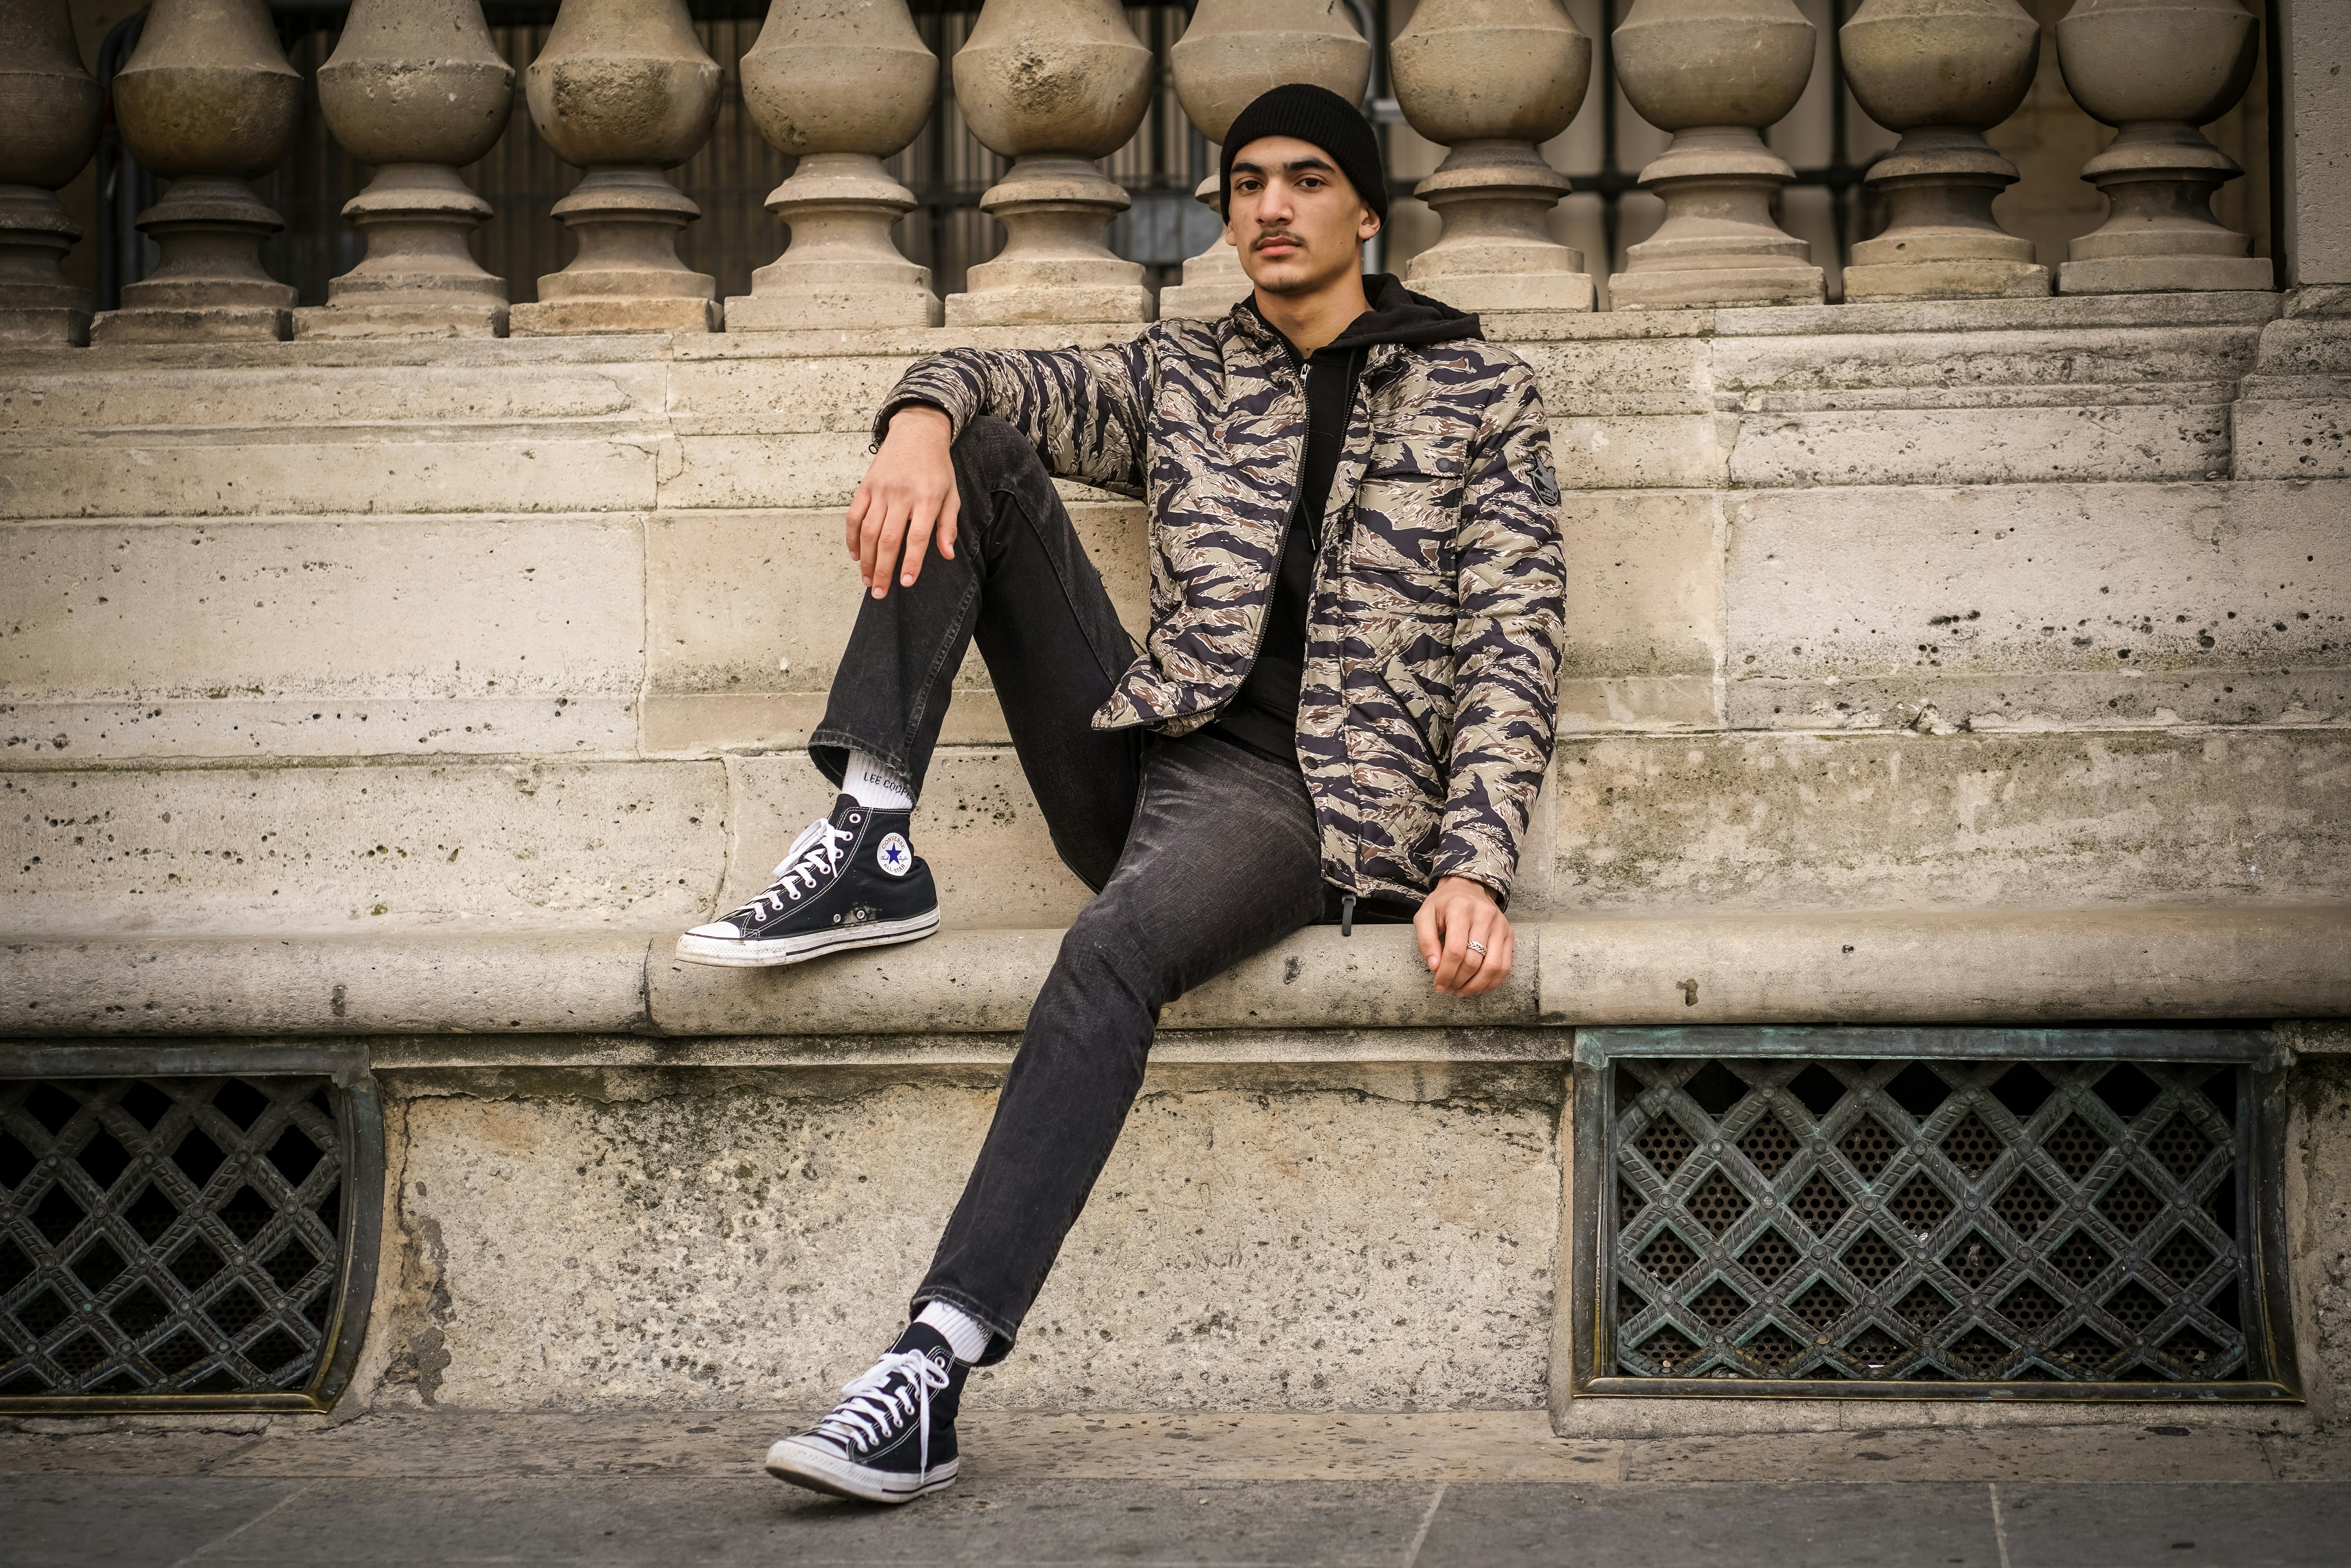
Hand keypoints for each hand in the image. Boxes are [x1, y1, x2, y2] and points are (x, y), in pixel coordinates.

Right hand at [845, 406, 958, 597]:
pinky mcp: (865, 486)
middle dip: (883, 569)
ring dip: (866, 559)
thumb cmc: (937, 469)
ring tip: (867, 581)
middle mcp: (901, 494)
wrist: (916, 433)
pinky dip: (851, 538)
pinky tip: (855, 556)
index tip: (905, 583)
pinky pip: (853, 516)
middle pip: (888, 538)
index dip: (911, 562)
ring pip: (868, 531)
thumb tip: (947, 555)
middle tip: (879, 593)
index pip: (917, 536)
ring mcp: (880, 490)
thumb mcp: (952, 494)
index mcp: (927, 498)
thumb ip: (948, 525)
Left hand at [1415, 876, 1512, 997]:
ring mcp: (1500, 925)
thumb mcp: (1425, 916)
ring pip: (1493, 966)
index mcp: (1460, 909)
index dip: (1446, 973)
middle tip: (1448, 988)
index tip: (1438, 985)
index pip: (1455, 950)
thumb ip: (1425, 940)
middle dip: (1458, 980)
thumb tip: (1434, 967)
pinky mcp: (1509, 934)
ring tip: (1462, 991)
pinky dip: (1492, 982)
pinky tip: (1477, 986)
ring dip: (1476, 985)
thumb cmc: (1444, 904)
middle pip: (1474, 960)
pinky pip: (1505, 965)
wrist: (1468, 887)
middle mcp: (1484, 916)